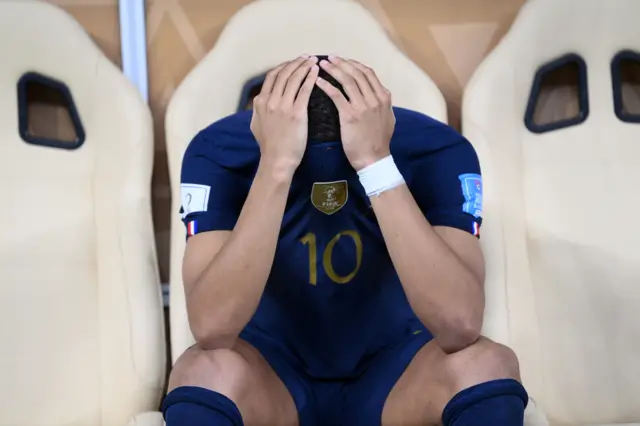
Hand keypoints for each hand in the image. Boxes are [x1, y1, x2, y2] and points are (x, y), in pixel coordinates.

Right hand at [251, 55, 318, 174]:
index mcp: (260, 102)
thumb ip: (258, 111)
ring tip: (313, 61)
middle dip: (296, 63)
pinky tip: (316, 72)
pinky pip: (304, 90)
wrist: (277, 160)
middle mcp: (270, 101)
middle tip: (306, 57)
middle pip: (283, 74)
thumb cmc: (269, 147)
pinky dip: (310, 78)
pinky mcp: (296, 113)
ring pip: (293, 79)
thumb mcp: (256, 125)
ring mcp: (283, 106)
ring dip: (304, 67)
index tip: (293, 62)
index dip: (284, 67)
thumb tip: (259, 102)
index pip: (272, 77)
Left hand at [316, 56, 394, 170]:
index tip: (344, 60)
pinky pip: (337, 95)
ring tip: (322, 64)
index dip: (354, 64)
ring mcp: (363, 106)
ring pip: (347, 80)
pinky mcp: (350, 115)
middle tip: (330, 58)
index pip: (368, 73)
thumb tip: (380, 95)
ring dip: (333, 69)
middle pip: (357, 73)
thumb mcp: (388, 119)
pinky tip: (318, 81)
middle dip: (342, 62)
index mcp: (383, 97)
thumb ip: (383, 105)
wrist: (374, 159)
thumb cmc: (378, 143)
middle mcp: (375, 98)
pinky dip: (327, 86)